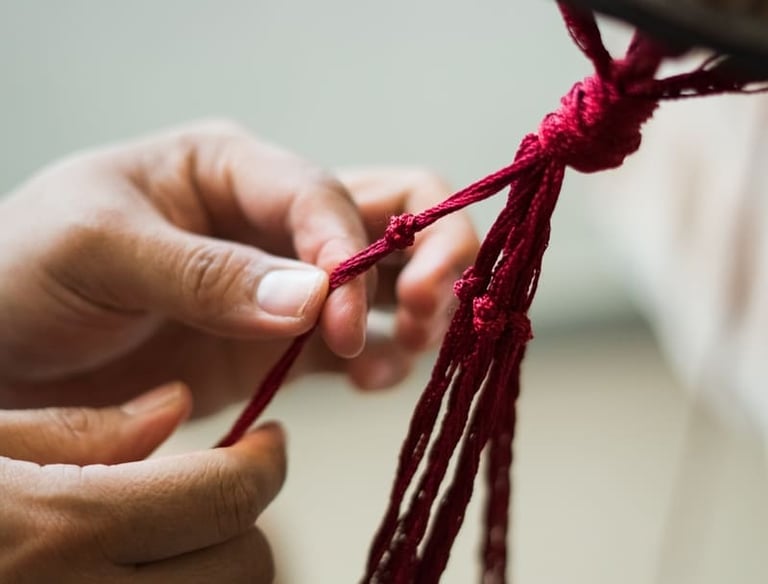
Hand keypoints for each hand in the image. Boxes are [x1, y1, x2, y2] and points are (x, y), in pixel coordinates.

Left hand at [0, 120, 477, 413]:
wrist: (2, 355)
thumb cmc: (26, 272)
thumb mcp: (98, 250)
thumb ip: (205, 272)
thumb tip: (315, 298)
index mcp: (229, 167)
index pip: (321, 192)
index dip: (349, 247)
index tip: (340, 314)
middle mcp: (270, 217)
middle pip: (391, 209)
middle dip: (428, 253)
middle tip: (424, 309)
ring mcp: (283, 282)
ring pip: (390, 276)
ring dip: (418, 308)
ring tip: (404, 350)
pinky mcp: (282, 341)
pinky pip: (357, 341)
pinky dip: (384, 358)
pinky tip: (373, 380)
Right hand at [0, 383, 284, 582]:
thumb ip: (72, 431)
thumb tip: (173, 408)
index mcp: (63, 530)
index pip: (227, 498)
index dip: (266, 463)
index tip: (268, 442)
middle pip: (243, 568)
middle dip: (243, 518)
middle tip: (217, 487)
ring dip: (216, 563)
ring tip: (176, 529)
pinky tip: (141, 565)